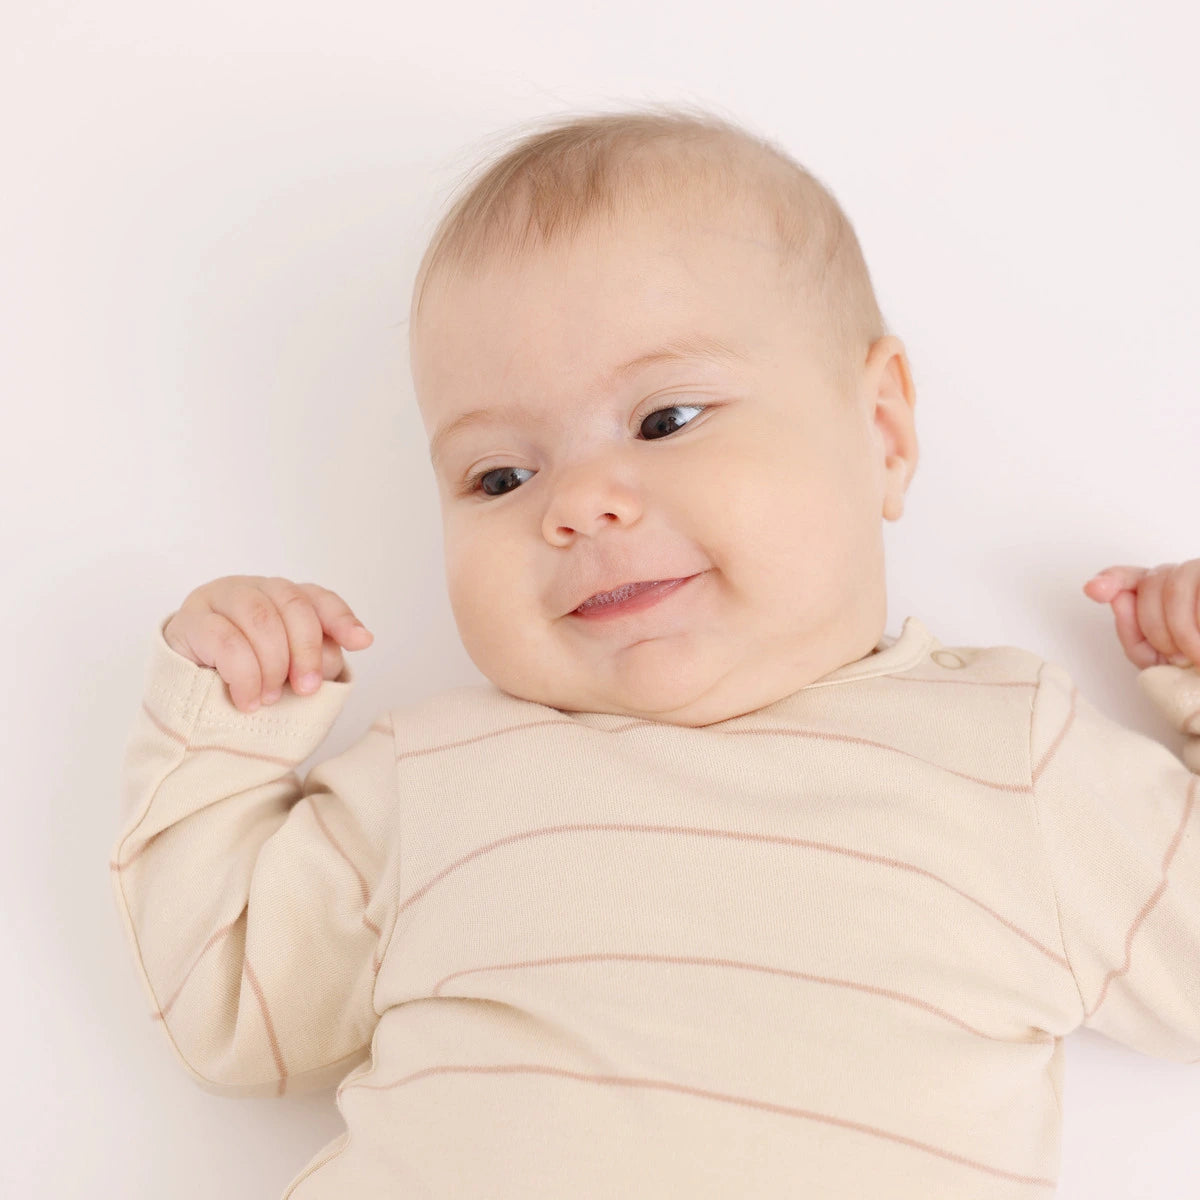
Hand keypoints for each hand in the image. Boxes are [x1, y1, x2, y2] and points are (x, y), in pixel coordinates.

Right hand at [162, 576, 373, 711]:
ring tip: (269, 700)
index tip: (362, 642)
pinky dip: (244, 675)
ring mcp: (219, 598)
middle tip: (306, 689)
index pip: (318, 598)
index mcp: (283, 597)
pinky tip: (247, 701)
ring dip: (272, 665)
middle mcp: (254, 588)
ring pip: (260, 619)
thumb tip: (360, 640)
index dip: (341, 618)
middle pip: (292, 605)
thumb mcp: (291, 670)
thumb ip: (321, 655)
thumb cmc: (248, 680)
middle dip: (306, 650)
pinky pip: (225, 640)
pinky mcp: (191, 620)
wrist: (188, 697)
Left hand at [1082, 560, 1199, 669]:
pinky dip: (1198, 625)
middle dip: (1154, 624)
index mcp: (1165, 596)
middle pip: (1152, 581)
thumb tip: (1118, 598)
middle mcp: (1188, 580)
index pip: (1133, 577)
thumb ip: (1133, 632)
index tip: (1094, 590)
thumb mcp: (1159, 660)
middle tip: (1176, 656)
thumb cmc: (1198, 676)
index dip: (1113, 578)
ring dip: (1180, 625)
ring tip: (1197, 655)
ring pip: (1177, 583)